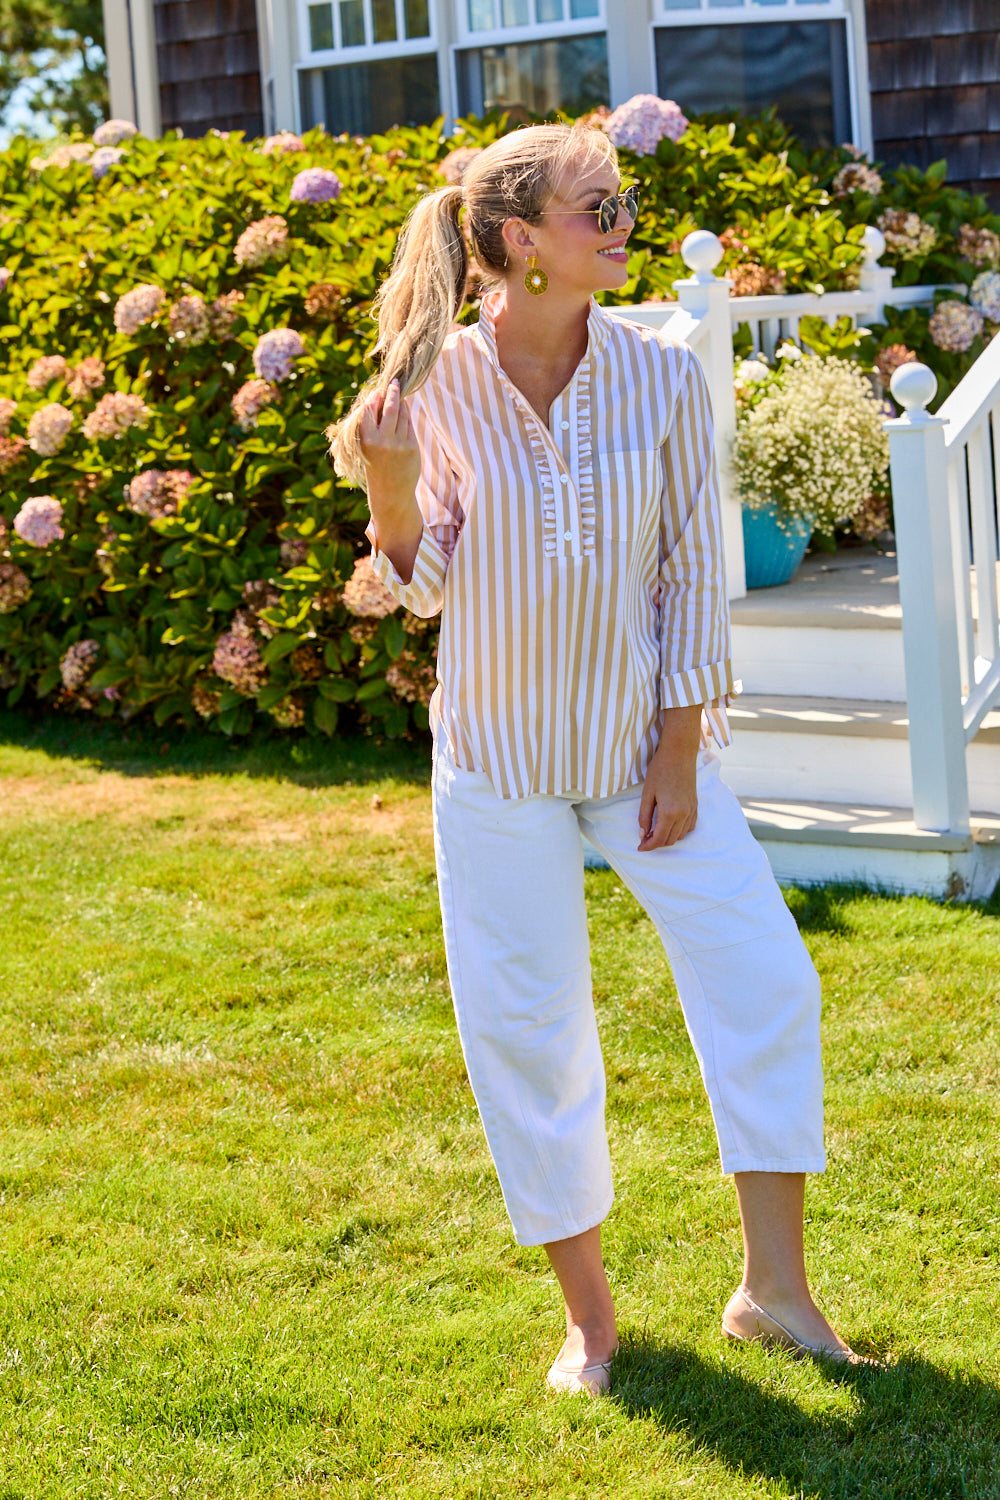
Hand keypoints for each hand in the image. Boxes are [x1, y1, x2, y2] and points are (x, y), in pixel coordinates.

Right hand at [359, 378, 420, 498]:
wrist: (390, 493)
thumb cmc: (376, 466)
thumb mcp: (367, 447)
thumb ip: (372, 426)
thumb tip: (381, 399)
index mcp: (366, 440)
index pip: (370, 410)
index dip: (374, 398)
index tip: (377, 390)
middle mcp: (382, 441)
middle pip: (390, 407)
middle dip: (392, 392)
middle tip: (394, 383)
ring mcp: (399, 444)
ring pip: (402, 414)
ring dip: (402, 402)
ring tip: (400, 396)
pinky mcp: (412, 447)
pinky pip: (409, 425)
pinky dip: (407, 415)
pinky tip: (406, 409)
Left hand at [637, 705, 701, 850]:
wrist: (679, 754)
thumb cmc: (660, 770)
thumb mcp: (647, 794)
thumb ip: (644, 816)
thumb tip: (642, 834)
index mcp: (670, 812)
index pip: (659, 839)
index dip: (648, 846)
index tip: (640, 847)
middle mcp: (683, 815)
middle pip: (670, 840)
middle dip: (656, 843)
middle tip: (644, 839)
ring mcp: (692, 810)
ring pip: (681, 836)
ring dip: (668, 838)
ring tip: (655, 832)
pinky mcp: (695, 806)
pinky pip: (690, 827)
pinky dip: (680, 831)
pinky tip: (670, 826)